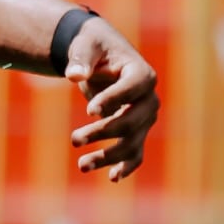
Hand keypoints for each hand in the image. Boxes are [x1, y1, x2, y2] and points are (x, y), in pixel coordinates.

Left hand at [67, 17, 159, 181]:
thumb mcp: (85, 46)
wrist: (100, 56)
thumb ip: (80, 59)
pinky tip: (112, 177)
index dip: (113, 100)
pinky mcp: (136, 131)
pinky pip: (136, 153)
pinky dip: (126, 167)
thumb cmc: (92, 47)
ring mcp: (145, 118)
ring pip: (132, 142)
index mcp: (141, 73)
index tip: (89, 111)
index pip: (133, 88)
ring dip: (108, 156)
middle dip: (103, 132)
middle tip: (74, 139)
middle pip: (131, 120)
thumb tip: (74, 75)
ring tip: (81, 165)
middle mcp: (149, 99)